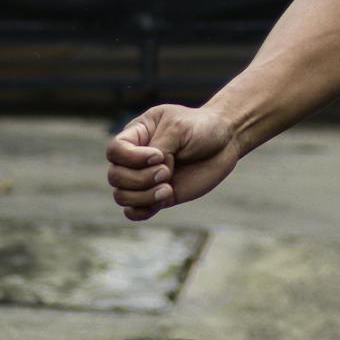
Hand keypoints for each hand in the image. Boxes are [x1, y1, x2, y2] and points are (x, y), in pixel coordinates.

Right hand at [106, 104, 239, 222]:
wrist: (225, 142)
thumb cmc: (201, 128)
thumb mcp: (178, 127)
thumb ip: (159, 147)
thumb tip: (149, 170)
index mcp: (136, 135)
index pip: (114, 151)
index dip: (131, 158)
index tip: (158, 156)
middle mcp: (135, 158)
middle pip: (115, 176)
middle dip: (140, 178)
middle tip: (166, 171)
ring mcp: (145, 179)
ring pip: (122, 196)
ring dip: (143, 196)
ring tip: (168, 188)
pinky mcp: (157, 196)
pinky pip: (134, 212)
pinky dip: (142, 211)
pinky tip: (164, 199)